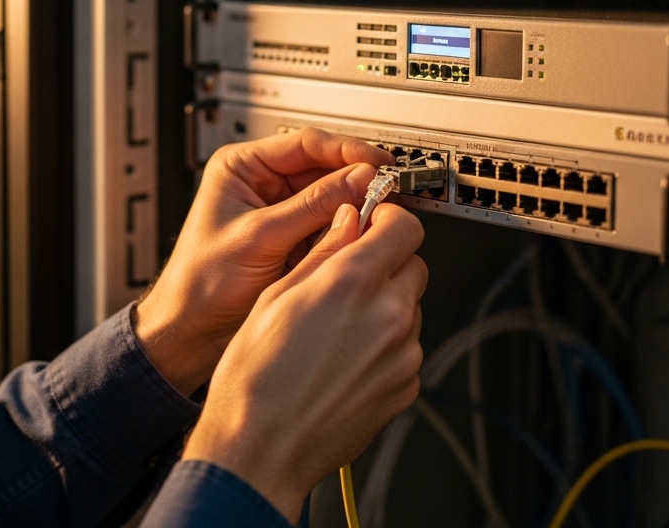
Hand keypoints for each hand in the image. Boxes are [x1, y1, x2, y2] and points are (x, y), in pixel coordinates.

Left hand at [135, 128, 390, 395]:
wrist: (191, 329)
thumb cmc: (201, 282)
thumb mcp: (260, 238)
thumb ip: (312, 206)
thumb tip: (359, 180)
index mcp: (242, 166)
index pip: (305, 142)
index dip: (347, 151)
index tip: (379, 165)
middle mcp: (263, 183)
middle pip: (324, 168)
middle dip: (355, 183)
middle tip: (387, 194)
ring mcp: (281, 211)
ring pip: (333, 198)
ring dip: (353, 210)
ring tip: (372, 221)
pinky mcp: (294, 237)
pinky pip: (330, 226)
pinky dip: (345, 233)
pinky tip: (354, 242)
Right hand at [182, 203, 426, 522]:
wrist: (261, 448)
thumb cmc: (256, 380)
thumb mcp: (276, 297)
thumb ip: (323, 253)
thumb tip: (347, 222)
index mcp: (353, 284)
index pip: (405, 227)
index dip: (387, 220)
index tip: (372, 224)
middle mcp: (388, 316)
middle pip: (413, 265)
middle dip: (386, 263)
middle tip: (346, 279)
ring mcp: (402, 355)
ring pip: (409, 308)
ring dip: (384, 307)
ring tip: (335, 331)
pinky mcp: (406, 387)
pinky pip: (404, 349)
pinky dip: (384, 347)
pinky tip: (343, 360)